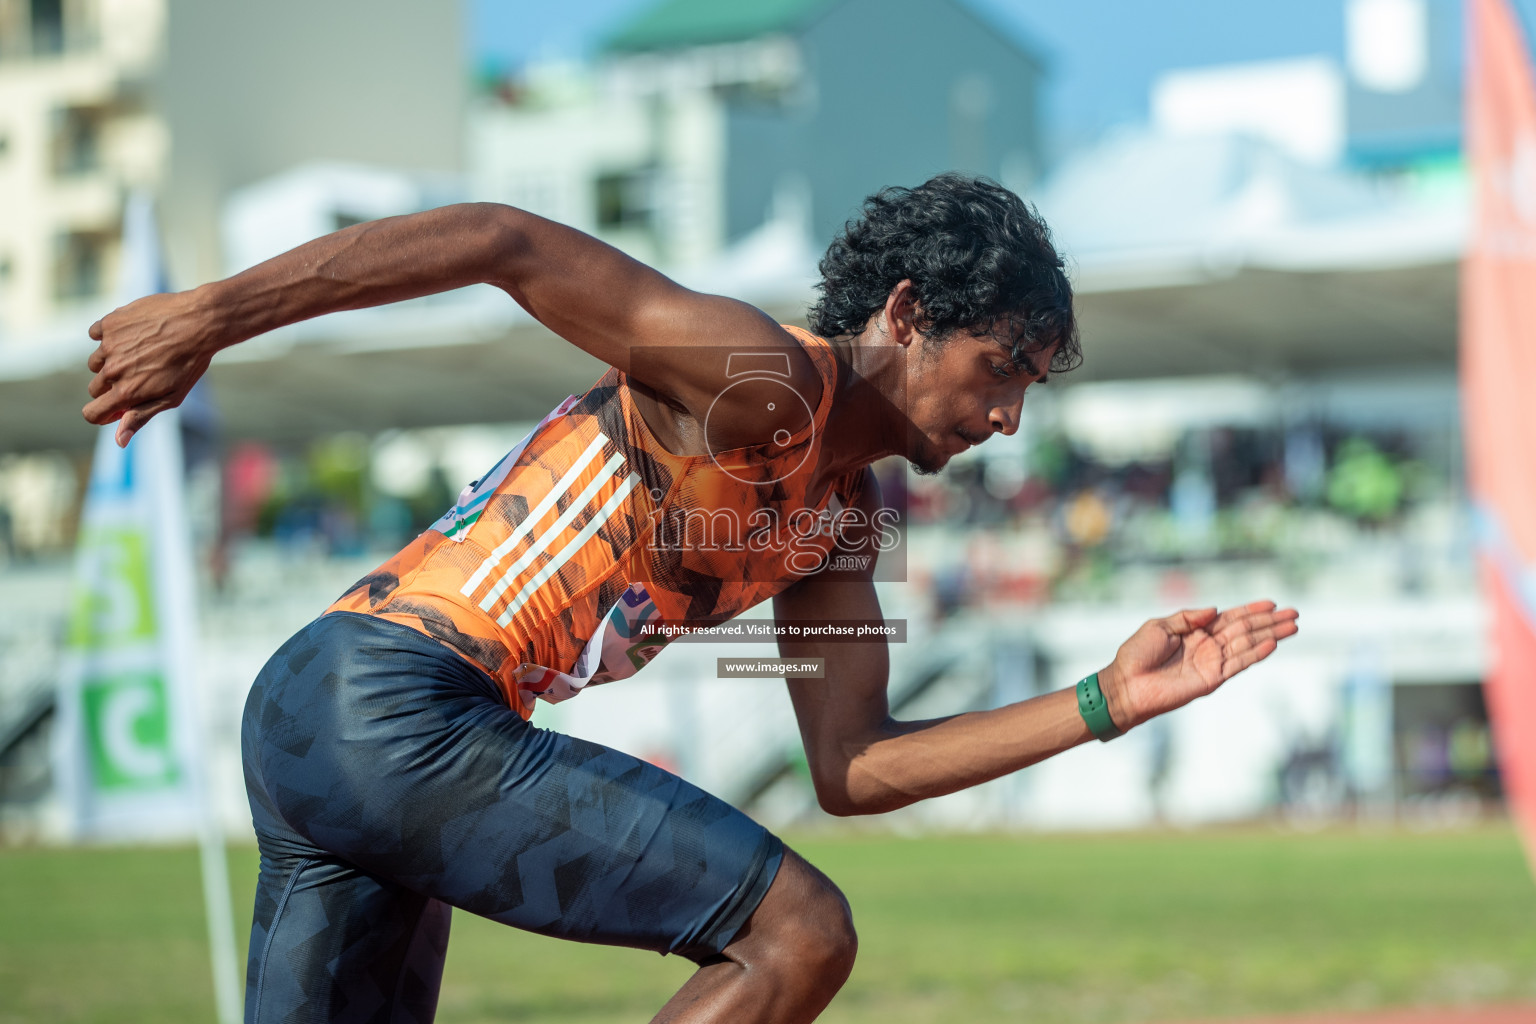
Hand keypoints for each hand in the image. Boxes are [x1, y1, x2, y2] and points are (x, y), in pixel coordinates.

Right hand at [82, 289, 222, 446]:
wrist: (200, 322)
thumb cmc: (190, 363)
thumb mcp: (172, 396)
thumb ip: (141, 416)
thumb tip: (118, 441)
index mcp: (126, 392)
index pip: (92, 413)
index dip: (102, 414)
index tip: (114, 409)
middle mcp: (113, 370)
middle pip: (95, 388)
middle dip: (111, 387)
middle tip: (139, 376)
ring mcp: (109, 345)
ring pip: (96, 362)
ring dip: (110, 361)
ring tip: (139, 353)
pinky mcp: (109, 323)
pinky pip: (96, 334)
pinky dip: (109, 336)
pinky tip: (133, 334)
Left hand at [1097, 601, 1298, 730]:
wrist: (1127, 685)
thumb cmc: (1137, 655)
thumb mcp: (1160, 626)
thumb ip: (1189, 617)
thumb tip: (1216, 609)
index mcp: (1196, 632)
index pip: (1230, 618)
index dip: (1251, 610)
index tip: (1273, 603)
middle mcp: (1208, 646)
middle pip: (1246, 630)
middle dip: (1270, 622)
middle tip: (1294, 613)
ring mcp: (1212, 663)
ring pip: (1248, 645)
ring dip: (1271, 636)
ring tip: (1292, 627)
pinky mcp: (1212, 679)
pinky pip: (1238, 664)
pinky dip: (1256, 654)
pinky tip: (1272, 644)